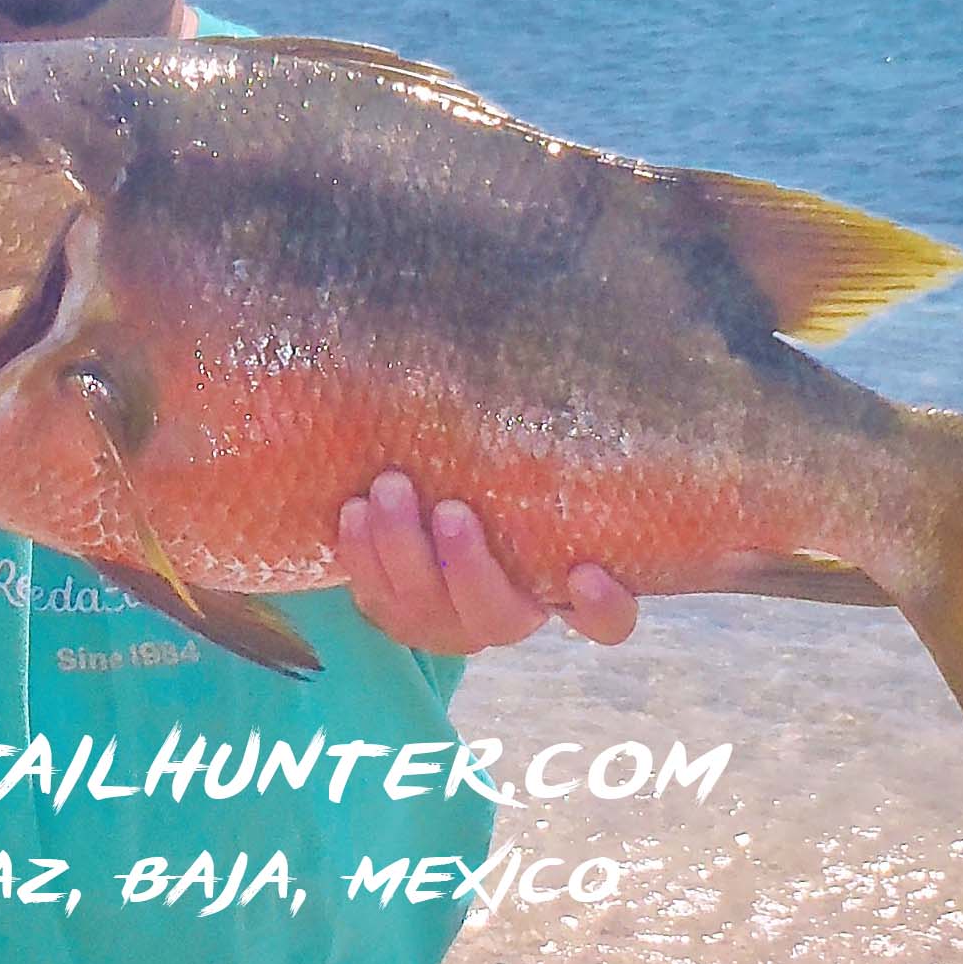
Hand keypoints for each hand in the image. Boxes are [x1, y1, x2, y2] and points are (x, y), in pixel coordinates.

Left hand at [336, 470, 638, 655]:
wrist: (430, 521)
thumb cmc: (501, 486)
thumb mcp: (529, 473)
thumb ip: (544, 445)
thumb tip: (552, 341)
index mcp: (561, 587)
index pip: (608, 621)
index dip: (603, 607)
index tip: (585, 572)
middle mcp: (507, 616)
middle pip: (497, 615)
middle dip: (468, 565)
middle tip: (450, 511)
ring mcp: (446, 622)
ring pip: (424, 604)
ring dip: (402, 545)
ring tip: (390, 487)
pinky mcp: (393, 614)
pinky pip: (373, 594)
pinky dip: (362, 552)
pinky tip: (354, 510)